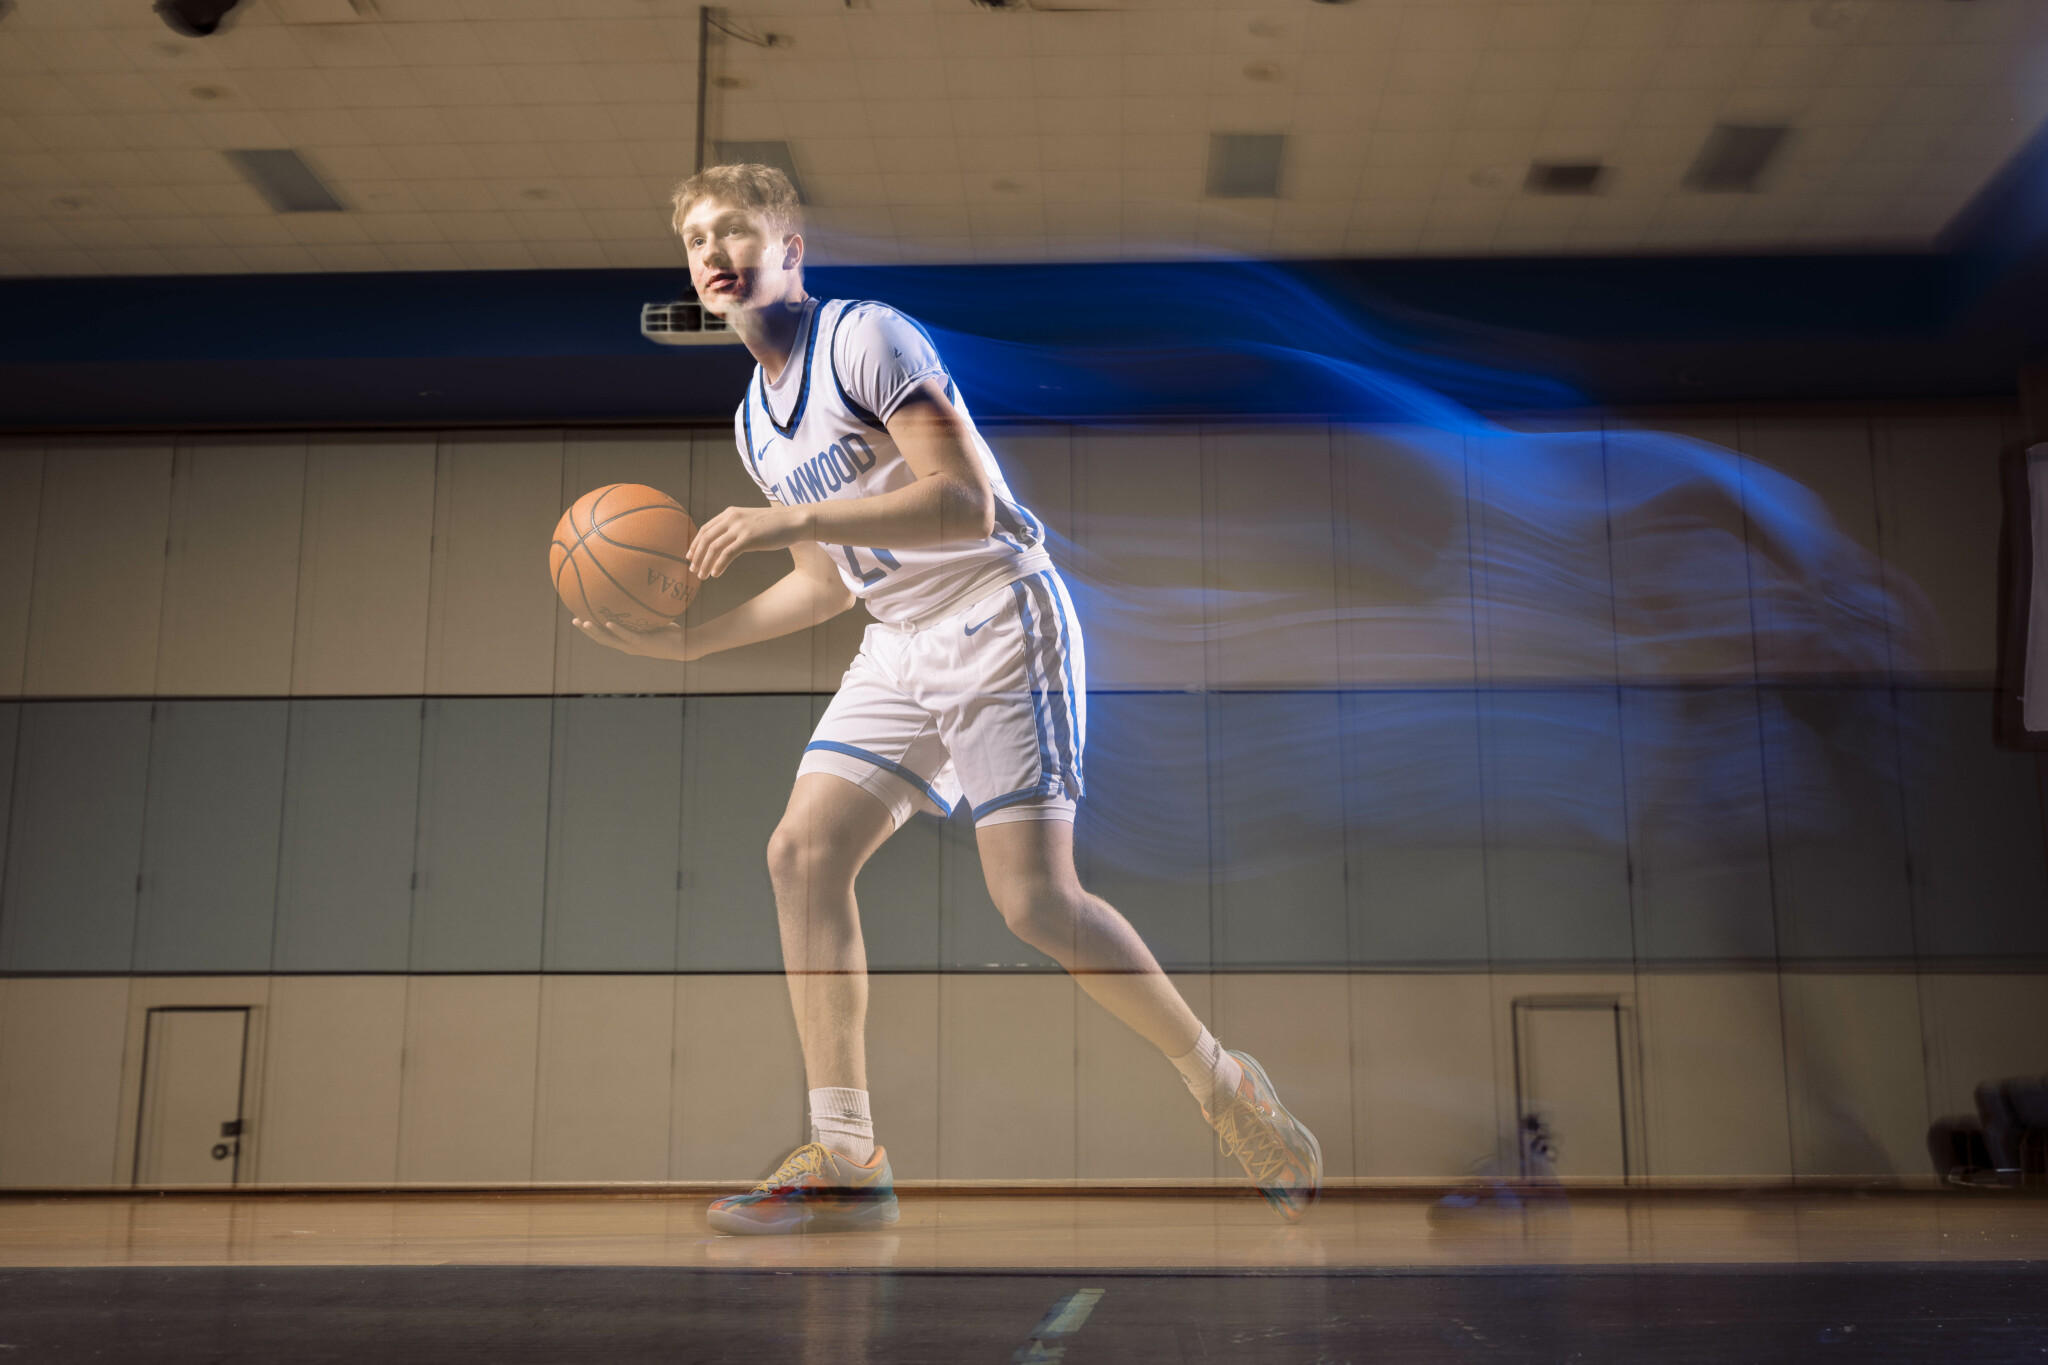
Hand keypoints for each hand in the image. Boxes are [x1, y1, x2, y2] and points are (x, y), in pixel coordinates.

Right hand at [571, 616, 693, 661]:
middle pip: (602, 639)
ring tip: (583, 622)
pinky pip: (627, 635)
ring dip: (596, 632)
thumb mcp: (654, 621)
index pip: (606, 637)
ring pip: (610, 640)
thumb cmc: (671, 633)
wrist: (685, 646)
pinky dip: (617, 630)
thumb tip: (640, 592)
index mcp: (628, 642)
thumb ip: (644, 611)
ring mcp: (635, 646)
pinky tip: (608, 622)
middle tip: (573, 620)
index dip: (592, 630)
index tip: (580, 619)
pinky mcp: (643, 643)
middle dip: (587, 631)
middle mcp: (628, 646)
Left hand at [687, 504, 806, 579]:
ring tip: (702, 576)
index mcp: (730, 513)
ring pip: (713, 548)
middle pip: (706, 539)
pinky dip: (719, 565)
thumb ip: (737, 528)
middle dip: (696, 556)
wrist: (794, 521)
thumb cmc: (775, 524)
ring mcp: (740, 528)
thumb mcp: (750, 521)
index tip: (691, 557)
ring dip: (705, 563)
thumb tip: (725, 542)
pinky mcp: (748, 539)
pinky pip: (727, 554)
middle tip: (693, 570)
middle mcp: (731, 518)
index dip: (695, 544)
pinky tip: (716, 574)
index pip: (705, 529)